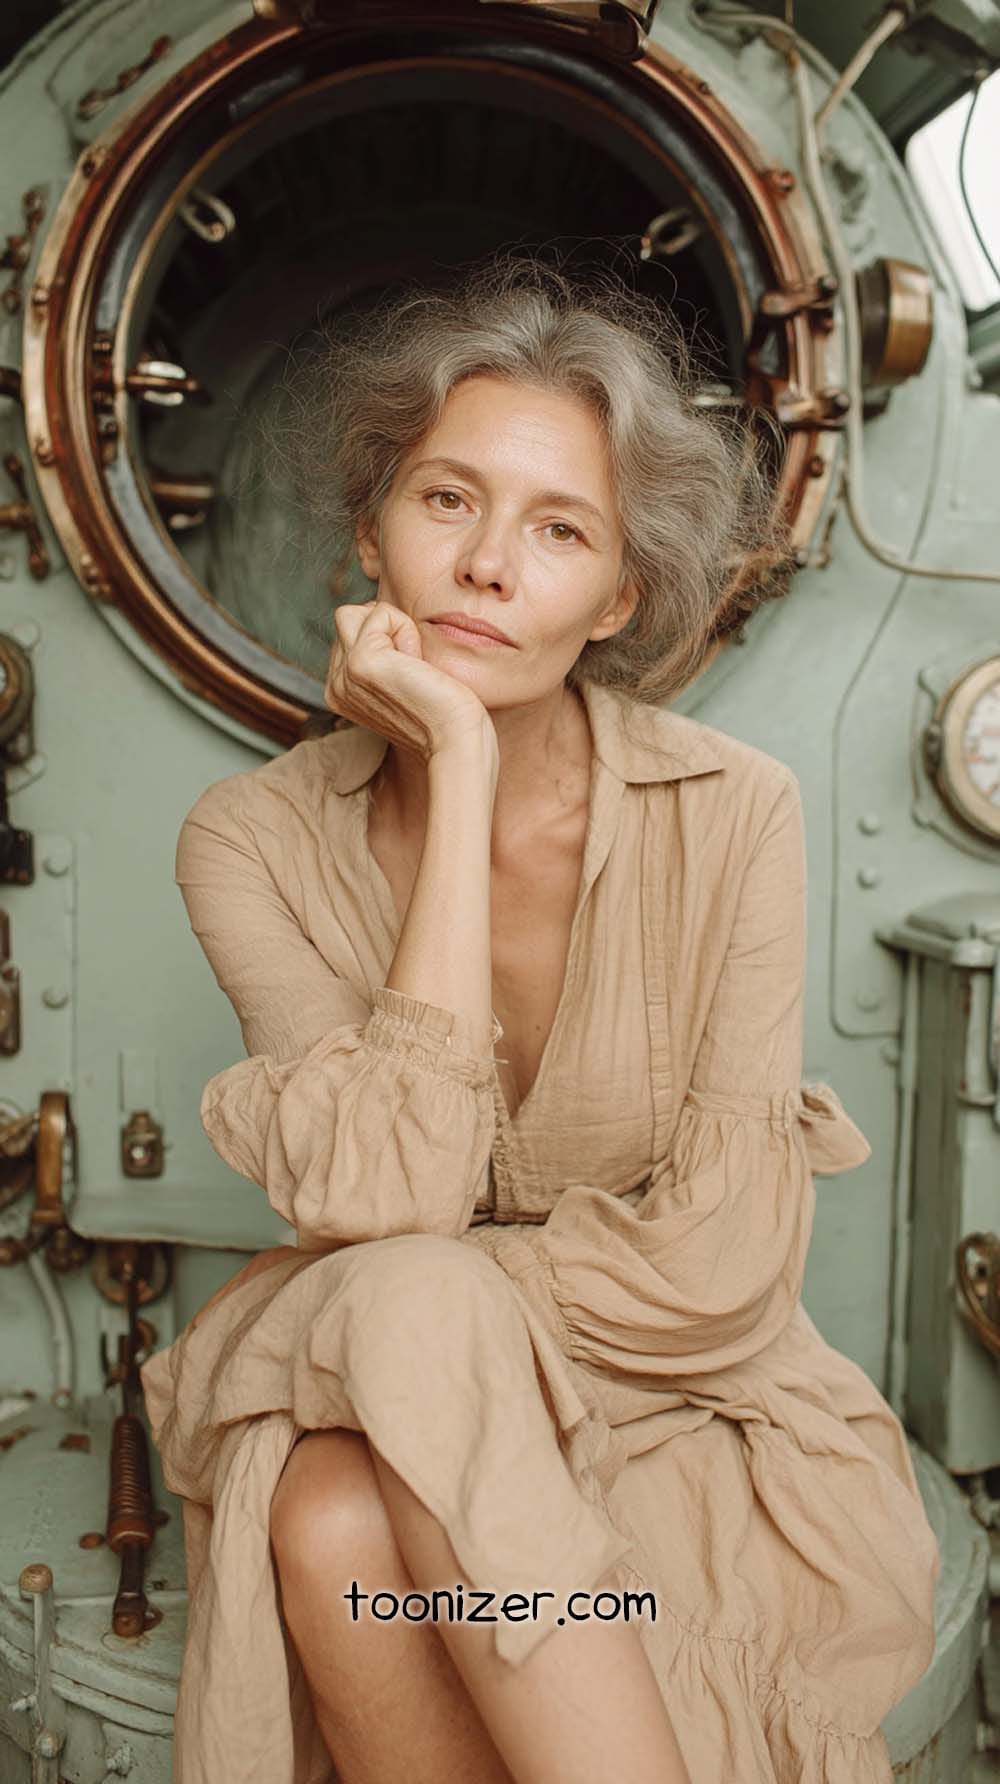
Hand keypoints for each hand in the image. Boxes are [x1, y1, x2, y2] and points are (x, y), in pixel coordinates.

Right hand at [324, 600, 496, 762]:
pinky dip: (406, 629)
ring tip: (412, 662)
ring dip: (393, 627)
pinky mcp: (361, 662)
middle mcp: (336, 685)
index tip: (410, 678)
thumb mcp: (403, 682)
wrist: (456, 740)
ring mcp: (344, 675)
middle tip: (413, 669)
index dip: (388, 641)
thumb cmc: (444, 712)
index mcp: (342, 692)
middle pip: (349, 618)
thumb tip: (380, 616)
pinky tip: (417, 663)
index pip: (351, 633)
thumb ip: (384, 656)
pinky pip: (381, 614)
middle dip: (388, 631)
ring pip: (357, 612)